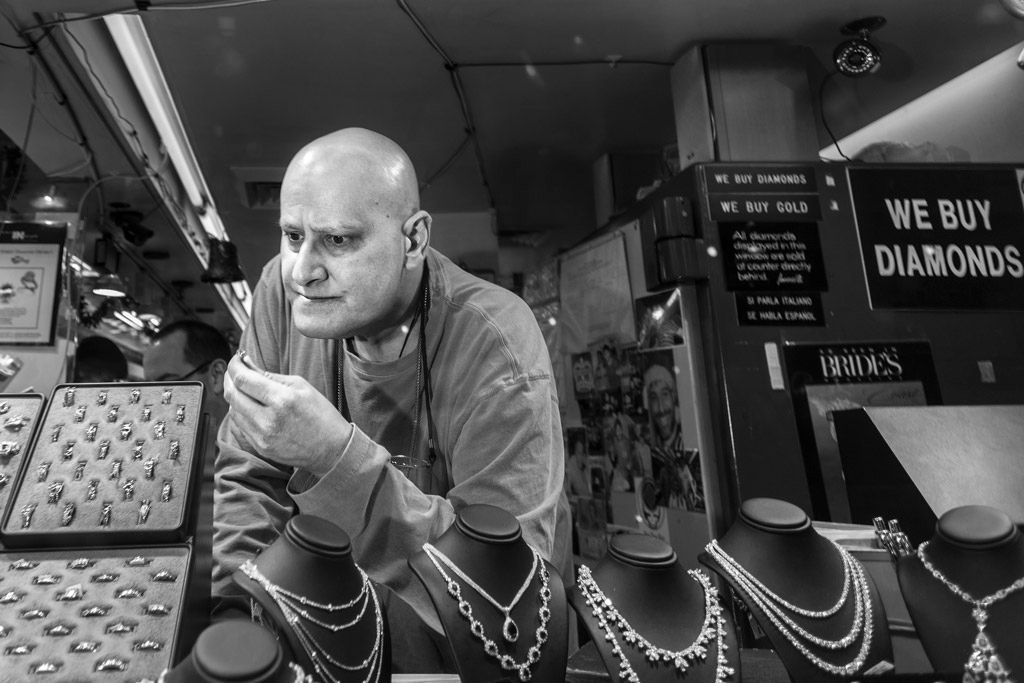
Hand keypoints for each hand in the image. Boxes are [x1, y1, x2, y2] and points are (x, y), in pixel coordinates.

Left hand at [224, 352, 352, 476]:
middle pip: (233, 394)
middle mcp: (269, 420)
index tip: (236, 359)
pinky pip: (240, 425)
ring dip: (235, 395)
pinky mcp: (260, 447)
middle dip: (230, 378)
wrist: (331, 448)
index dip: (234, 366)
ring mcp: (262, 436)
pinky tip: (250, 405)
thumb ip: (270, 375)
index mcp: (282, 399)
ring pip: (233, 410)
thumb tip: (247, 364)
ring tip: (244, 387)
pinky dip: (241, 411)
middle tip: (235, 371)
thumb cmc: (320, 414)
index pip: (243, 379)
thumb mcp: (301, 386)